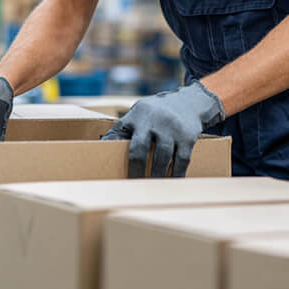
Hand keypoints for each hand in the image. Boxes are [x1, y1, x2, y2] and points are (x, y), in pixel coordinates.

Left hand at [102, 81, 224, 177]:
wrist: (189, 101)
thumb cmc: (155, 113)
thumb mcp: (137, 114)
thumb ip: (121, 130)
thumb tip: (100, 148)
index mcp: (136, 116)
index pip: (120, 136)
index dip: (113, 155)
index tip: (112, 170)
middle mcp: (153, 120)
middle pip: (140, 149)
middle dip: (136, 170)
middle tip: (133, 186)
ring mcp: (171, 128)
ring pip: (162, 157)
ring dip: (156, 175)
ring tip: (152, 187)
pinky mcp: (187, 136)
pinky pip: (181, 159)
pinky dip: (176, 173)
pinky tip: (172, 181)